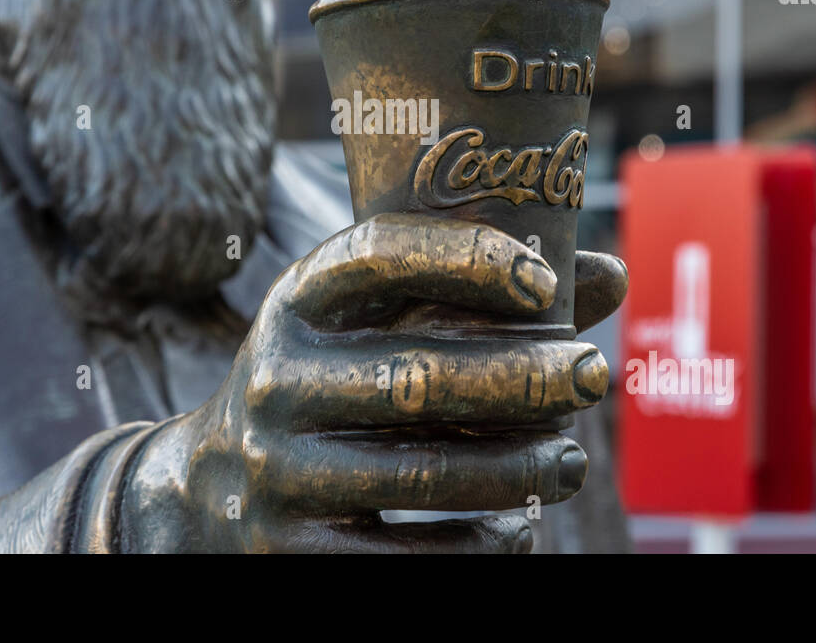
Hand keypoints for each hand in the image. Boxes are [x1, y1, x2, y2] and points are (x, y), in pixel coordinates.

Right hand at [122, 213, 627, 552]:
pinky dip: (480, 545)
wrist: (205, 492)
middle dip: (525, 377)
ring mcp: (275, 471)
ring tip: (571, 460)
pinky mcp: (287, 553)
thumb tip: (610, 275)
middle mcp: (273, 380)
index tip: (544, 283)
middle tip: (593, 375)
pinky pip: (408, 559)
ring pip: (424, 473)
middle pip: (418, 377)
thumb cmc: (324, 386)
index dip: (466, 258)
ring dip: (520, 468)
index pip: (377, 255)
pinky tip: (520, 528)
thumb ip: (477, 296)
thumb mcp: (367, 327)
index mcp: (294, 304)